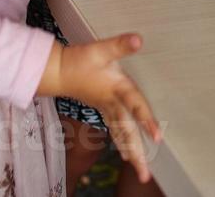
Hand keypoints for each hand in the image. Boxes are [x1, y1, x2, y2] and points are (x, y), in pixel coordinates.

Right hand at [42, 36, 161, 183]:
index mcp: (116, 89)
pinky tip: (127, 154)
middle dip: (137, 153)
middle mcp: (113, 103)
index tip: (157, 137)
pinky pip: (114, 130)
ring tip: (141, 170)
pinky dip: (122, 143)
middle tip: (145, 175)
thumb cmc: (78, 60)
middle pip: (127, 132)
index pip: (135, 106)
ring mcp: (106, 109)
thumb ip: (120, 45)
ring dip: (131, 152)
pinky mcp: (102, 109)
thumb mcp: (100, 50)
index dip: (146, 120)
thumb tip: (139, 40)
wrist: (57, 71)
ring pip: (121, 134)